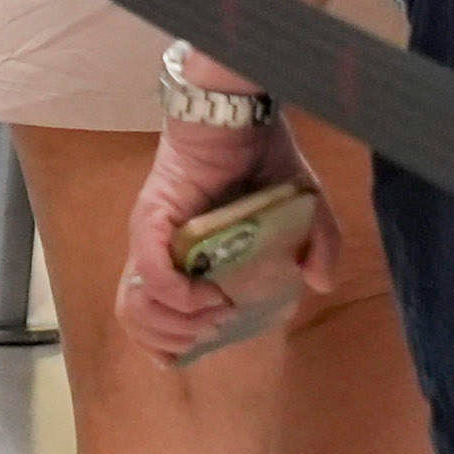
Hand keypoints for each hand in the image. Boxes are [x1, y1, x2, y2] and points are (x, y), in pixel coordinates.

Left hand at [118, 96, 335, 357]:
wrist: (242, 110)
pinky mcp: (150, 219)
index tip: (213, 338)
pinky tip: (209, 295)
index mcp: (182, 257)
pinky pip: (149, 273)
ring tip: (212, 315)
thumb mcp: (305, 208)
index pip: (155, 318)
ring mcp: (150, 237)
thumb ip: (317, 245)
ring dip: (176, 325)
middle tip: (217, 327)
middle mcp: (158, 252)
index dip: (175, 344)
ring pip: (134, 306)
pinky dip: (178, 295)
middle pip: (138, 322)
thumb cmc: (263, 155)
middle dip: (177, 341)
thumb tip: (319, 284)